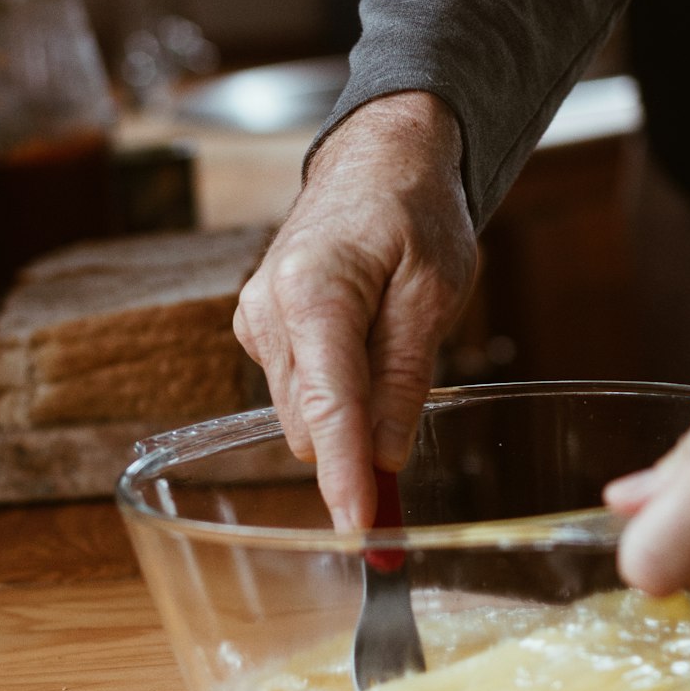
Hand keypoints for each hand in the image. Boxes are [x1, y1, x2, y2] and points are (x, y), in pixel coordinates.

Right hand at [233, 91, 476, 531]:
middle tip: (407, 475)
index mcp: (312, 293)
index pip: (328, 408)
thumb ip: (404, 375)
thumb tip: (387, 456)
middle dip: (354, 452)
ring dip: (348, 420)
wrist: (377, 160)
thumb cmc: (413, 212)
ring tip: (395, 355)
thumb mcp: (433, 291)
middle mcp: (268, 311)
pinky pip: (299, 391)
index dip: (344, 477)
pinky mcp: (261, 330)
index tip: (360, 530)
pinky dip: (335, 397)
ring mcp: (256, 322)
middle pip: (310, 423)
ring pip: (303, 414)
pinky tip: (364, 350)